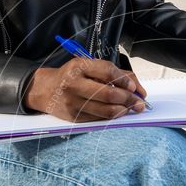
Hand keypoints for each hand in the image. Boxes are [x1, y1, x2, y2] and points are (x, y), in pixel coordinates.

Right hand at [23, 59, 147, 120]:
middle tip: (140, 102)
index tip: (134, 87)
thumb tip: (137, 88)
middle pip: (108, 94)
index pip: (107, 72)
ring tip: (132, 108)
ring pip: (106, 110)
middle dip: (129, 99)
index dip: (125, 80)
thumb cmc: (72, 76)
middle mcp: (74, 84)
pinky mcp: (75, 117)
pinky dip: (113, 116)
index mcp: (79, 66)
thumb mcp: (88, 66)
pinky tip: (119, 112)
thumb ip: (113, 73)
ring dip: (124, 110)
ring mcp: (73, 103)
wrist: (46, 90)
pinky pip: (99, 118)